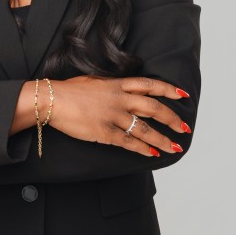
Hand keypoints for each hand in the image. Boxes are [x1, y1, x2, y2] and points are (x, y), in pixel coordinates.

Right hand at [48, 75, 190, 156]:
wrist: (52, 100)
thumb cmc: (69, 90)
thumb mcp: (94, 81)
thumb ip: (111, 86)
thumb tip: (122, 89)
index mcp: (117, 84)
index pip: (149, 85)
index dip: (168, 89)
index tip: (181, 94)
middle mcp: (119, 99)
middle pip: (153, 107)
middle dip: (171, 118)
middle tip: (183, 127)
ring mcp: (113, 116)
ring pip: (145, 129)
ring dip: (161, 139)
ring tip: (174, 146)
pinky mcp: (105, 132)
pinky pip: (128, 142)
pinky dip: (142, 149)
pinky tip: (151, 154)